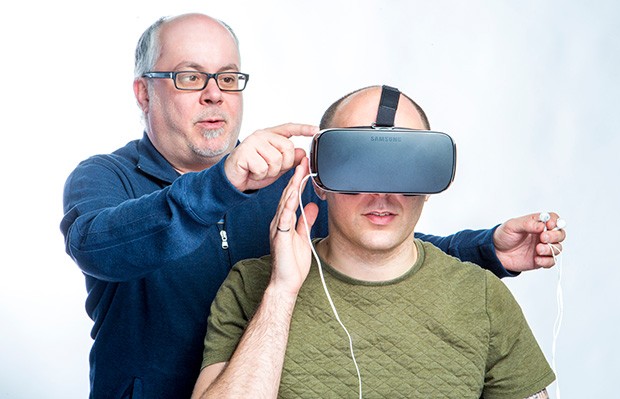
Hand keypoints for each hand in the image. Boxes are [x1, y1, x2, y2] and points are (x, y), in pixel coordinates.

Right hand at [224, 123, 318, 191]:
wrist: (233, 180)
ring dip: (270, 172)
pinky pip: (263, 168)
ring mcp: (252, 142)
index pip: (289, 128)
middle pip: (288, 148)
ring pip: (276, 160)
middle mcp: (262, 135)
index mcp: (270, 135)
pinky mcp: (245, 152)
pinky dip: (260, 175)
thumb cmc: (253, 171)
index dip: (303, 129)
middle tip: (270, 168)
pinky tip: (252, 172)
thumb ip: (290, 159)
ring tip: (259, 170)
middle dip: (284, 164)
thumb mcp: (276, 167)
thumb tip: (303, 153)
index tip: (316, 129)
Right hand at [268, 158, 318, 294]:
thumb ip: (306, 221)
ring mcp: (278, 228)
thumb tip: (312, 206)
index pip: (291, 196)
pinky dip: (288, 205)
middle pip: (287, 194)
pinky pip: (283, 218)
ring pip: (284, 202)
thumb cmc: (292, 264)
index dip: (298, 181)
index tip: (305, 167)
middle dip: (295, 177)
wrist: (286, 283)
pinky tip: (292, 195)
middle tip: (303, 161)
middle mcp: (279, 222)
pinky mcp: (279, 237)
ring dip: (292, 186)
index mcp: (285, 221)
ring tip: (299, 171)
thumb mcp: (303, 237)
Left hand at [493, 212, 565, 271]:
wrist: (496, 253)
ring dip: (550, 249)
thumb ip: (527, 223)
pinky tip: (536, 259)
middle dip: (555, 236)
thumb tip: (542, 225)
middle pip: (560, 234)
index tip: (549, 226)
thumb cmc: (504, 236)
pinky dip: (546, 261)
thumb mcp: (512, 225)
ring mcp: (543, 248)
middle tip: (543, 238)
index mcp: (537, 223)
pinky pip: (551, 261)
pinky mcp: (541, 260)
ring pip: (558, 248)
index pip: (554, 219)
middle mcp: (543, 235)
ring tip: (537, 250)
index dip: (555, 221)